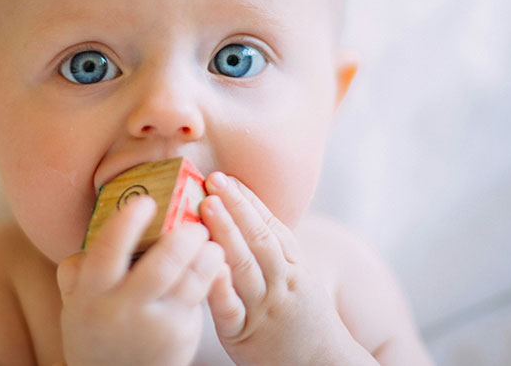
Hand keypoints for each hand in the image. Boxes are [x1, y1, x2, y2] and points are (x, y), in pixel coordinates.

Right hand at [57, 196, 224, 365]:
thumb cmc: (96, 327)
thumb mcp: (76, 301)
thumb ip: (78, 268)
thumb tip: (94, 231)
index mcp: (93, 294)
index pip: (108, 252)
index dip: (127, 224)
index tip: (145, 201)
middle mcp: (124, 309)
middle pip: (161, 267)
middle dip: (183, 238)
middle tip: (195, 222)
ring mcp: (157, 325)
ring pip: (190, 282)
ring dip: (207, 256)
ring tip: (212, 240)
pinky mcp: (181, 335)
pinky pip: (201, 298)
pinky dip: (213, 275)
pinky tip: (216, 261)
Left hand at [201, 173, 374, 365]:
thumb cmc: (301, 318)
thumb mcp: (297, 279)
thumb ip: (275, 251)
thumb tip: (245, 214)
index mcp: (293, 267)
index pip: (271, 226)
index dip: (248, 200)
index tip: (228, 177)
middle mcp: (281, 282)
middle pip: (259, 238)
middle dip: (236, 206)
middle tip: (214, 179)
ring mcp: (264, 307)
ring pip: (245, 265)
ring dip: (227, 232)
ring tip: (208, 205)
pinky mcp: (244, 334)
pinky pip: (231, 308)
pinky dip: (221, 286)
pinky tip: (209, 265)